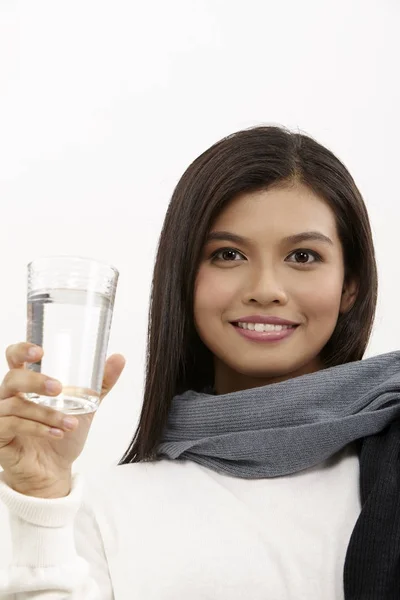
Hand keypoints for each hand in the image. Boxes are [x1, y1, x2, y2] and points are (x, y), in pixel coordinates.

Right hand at [0, 342, 124, 497]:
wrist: (56, 469)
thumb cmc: (64, 432)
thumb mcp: (87, 405)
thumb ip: (100, 383)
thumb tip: (119, 358)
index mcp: (27, 383)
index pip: (14, 357)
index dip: (22, 350)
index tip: (40, 352)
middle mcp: (10, 396)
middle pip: (12, 378)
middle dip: (35, 382)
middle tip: (58, 388)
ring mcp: (2, 416)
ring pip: (16, 405)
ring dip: (46, 413)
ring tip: (70, 423)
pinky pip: (12, 426)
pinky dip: (37, 428)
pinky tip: (57, 433)